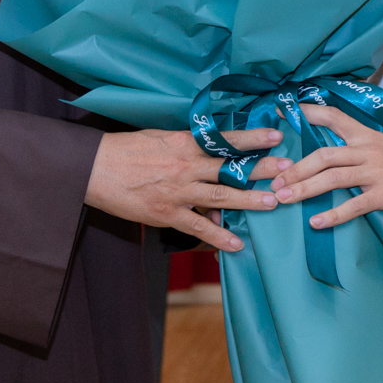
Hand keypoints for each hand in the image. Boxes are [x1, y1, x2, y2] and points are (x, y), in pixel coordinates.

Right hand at [85, 127, 287, 251]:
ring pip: (221, 197)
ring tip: (273, 203)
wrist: (94, 167)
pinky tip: (236, 244)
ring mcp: (178, 192)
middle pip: (230, 169)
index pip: (225, 141)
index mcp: (184, 143)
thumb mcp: (159, 138)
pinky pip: (197, 228)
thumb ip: (187, 147)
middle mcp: (186, 166)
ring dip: (248, 201)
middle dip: (261, 171)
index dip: (251, 139)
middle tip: (288, 172)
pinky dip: (218, 237)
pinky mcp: (166, 213)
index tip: (276, 137)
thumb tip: (211, 156)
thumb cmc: (126, 149)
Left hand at [270, 105, 382, 228]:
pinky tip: (316, 223)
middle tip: (273, 182)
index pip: (333, 117)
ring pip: (333, 178)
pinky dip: (333, 214)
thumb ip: (362, 149)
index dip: (306, 113)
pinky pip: (354, 205)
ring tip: (284, 200)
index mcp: (367, 136)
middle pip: (323, 154)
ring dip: (304, 189)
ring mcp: (377, 173)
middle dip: (295, 169)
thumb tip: (335, 156)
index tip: (281, 111)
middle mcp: (368, 150)